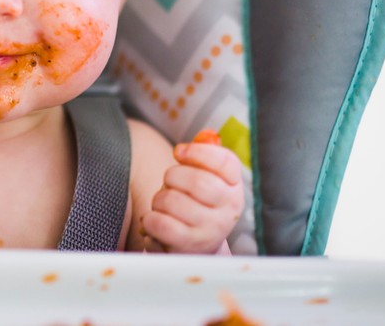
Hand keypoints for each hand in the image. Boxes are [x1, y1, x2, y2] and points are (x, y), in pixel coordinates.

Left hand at [141, 135, 243, 253]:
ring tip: (164, 207)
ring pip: (172, 200)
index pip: (225, 162)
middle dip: (172, 176)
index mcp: (234, 188)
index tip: (180, 152)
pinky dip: (150, 219)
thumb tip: (205, 135)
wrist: (195, 248)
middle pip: (196, 180)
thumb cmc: (196, 205)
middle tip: (170, 183)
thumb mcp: (206, 179)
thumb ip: (204, 156)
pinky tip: (156, 222)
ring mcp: (210, 230)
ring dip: (159, 199)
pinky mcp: (188, 246)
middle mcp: (228, 210)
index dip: (198, 152)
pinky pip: (160, 222)